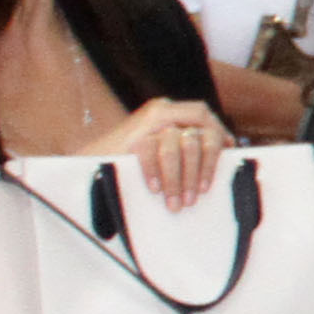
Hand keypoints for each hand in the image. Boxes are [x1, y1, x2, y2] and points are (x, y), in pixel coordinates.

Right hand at [98, 95, 228, 206]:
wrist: (88, 160)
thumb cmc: (130, 159)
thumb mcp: (162, 146)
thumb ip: (183, 145)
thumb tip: (223, 154)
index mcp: (170, 110)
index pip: (203, 116)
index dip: (217, 135)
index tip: (226, 157)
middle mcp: (160, 112)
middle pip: (194, 136)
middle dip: (200, 169)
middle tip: (197, 196)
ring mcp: (144, 125)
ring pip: (174, 147)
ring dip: (179, 179)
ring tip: (177, 203)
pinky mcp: (128, 139)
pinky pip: (149, 154)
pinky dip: (156, 174)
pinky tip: (156, 190)